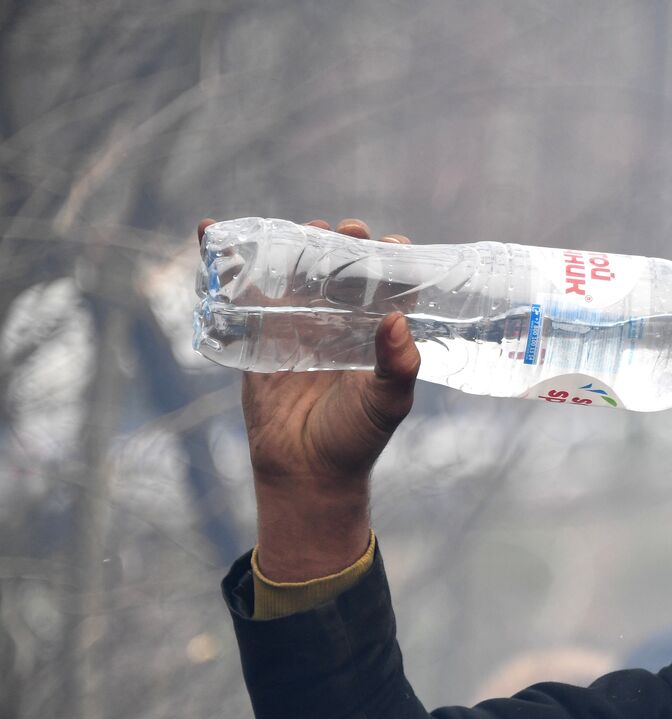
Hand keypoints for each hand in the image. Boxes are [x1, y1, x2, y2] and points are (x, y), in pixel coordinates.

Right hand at [197, 217, 420, 578]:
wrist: (305, 472)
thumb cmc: (355, 438)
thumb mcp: (387, 403)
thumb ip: (398, 366)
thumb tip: (397, 320)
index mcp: (376, 333)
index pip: (388, 285)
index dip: (391, 259)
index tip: (391, 243)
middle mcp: (339, 322)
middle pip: (341, 268)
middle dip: (343, 244)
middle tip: (344, 231)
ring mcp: (296, 324)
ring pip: (293, 272)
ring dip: (292, 244)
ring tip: (298, 229)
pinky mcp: (256, 334)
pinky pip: (241, 294)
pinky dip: (223, 262)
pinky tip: (210, 232)